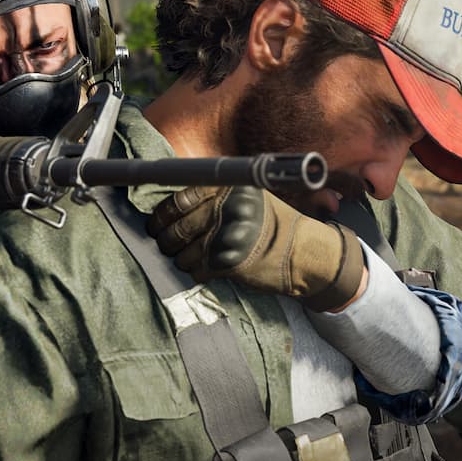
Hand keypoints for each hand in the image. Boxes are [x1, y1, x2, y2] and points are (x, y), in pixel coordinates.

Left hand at [146, 186, 366, 311]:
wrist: (304, 255)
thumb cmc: (273, 227)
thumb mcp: (249, 199)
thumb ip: (216, 197)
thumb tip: (172, 206)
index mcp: (230, 188)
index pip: (181, 198)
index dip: (163, 213)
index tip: (157, 223)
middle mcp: (229, 208)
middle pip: (178, 226)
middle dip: (165, 239)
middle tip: (164, 243)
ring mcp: (229, 235)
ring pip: (183, 251)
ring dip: (179, 258)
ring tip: (185, 258)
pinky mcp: (230, 261)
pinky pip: (197, 269)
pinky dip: (195, 272)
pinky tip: (203, 270)